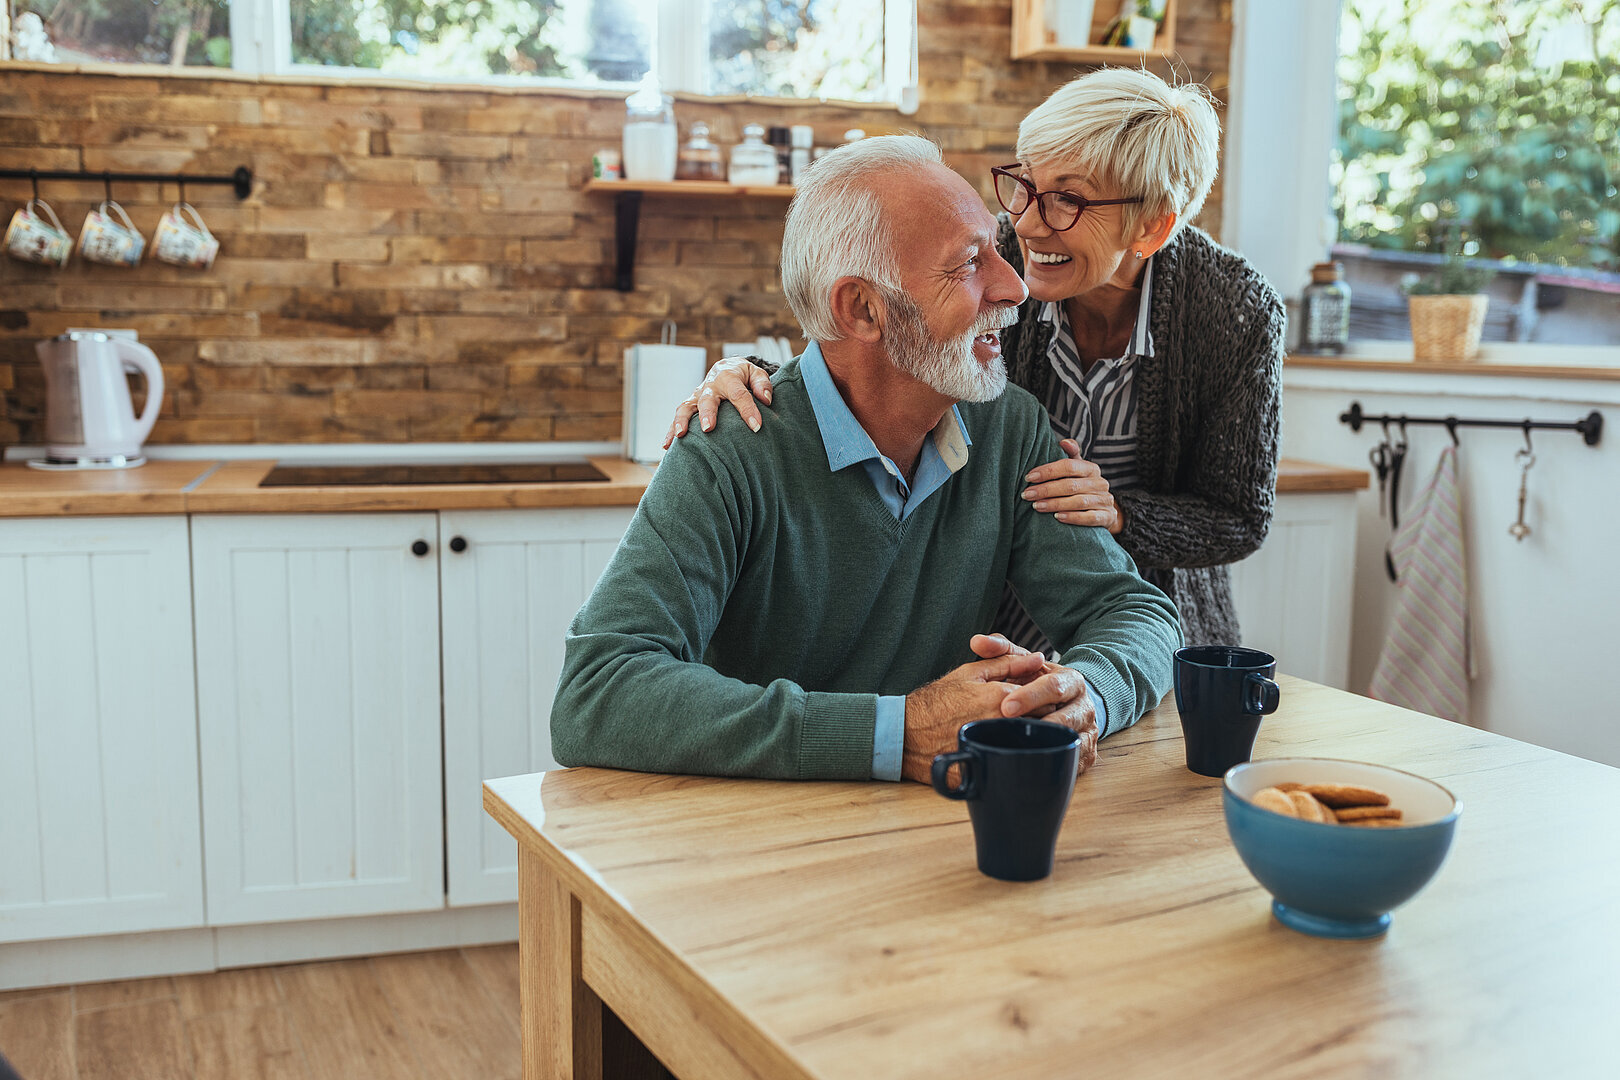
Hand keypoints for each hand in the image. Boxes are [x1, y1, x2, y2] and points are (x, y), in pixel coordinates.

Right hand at [663, 357, 772, 447]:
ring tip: (681, 435)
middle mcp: (709, 387)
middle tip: (708, 428)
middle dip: (707, 413)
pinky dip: (671, 431)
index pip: (739, 393)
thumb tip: (765, 400)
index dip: (747, 409)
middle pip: (707, 399)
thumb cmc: (744, 376)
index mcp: (728, 377)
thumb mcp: (756, 374)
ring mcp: (697, 397)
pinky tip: (667, 446)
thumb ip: (762, 384)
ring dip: (682, 421)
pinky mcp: (690, 406)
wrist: (726, 369)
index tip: (756, 426)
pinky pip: (678, 418)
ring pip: (686, 407)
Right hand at [900, 652, 1045, 782]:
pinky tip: (1004, 753)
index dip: (1043, 700)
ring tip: (1017, 735)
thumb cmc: (935, 701)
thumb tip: (1038, 657)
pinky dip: (1014, 758)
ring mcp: (994, 748)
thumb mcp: (970, 673)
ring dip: (1031, 739)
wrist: (906, 734)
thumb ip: (1008, 663)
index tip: (1037, 702)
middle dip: (1042, 719)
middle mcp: (1002, 724)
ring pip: (1032, 745)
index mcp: (1001, 698)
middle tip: (1029, 719)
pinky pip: (1013, 764)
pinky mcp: (986, 770)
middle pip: (1043, 724)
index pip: (1045, 700)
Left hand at [969, 633, 1098, 772]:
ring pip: (1070, 743)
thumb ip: (1001, 649)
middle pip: (1065, 718)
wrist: (1071, 703)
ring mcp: (1088, 732)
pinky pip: (1072, 762)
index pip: (1055, 687)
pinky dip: (1052, 762)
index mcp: (1073, 681)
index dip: (1030, 696)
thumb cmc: (1041, 683)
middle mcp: (1085, 707)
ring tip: (1018, 748)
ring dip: (1044, 747)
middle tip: (1008, 729)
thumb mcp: (1026, 662)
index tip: (1006, 705)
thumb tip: (976, 642)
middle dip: (1036, 725)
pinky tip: (1031, 762)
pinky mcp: (1087, 755)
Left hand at [1021, 439, 1123, 534]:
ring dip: (1055, 504)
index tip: (1029, 477)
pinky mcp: (1107, 517)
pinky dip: (1073, 517)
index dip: (1048, 471)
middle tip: (1027, 495)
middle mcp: (1100, 483)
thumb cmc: (1082, 488)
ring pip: (1079, 502)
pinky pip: (1090, 518)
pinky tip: (1057, 517)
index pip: (1069, 466)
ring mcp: (1105, 501)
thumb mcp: (1076, 471)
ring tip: (1037, 506)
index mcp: (1091, 469)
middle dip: (1046, 490)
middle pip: (1071, 485)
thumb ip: (1070, 456)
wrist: (1103, 512)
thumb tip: (1064, 442)